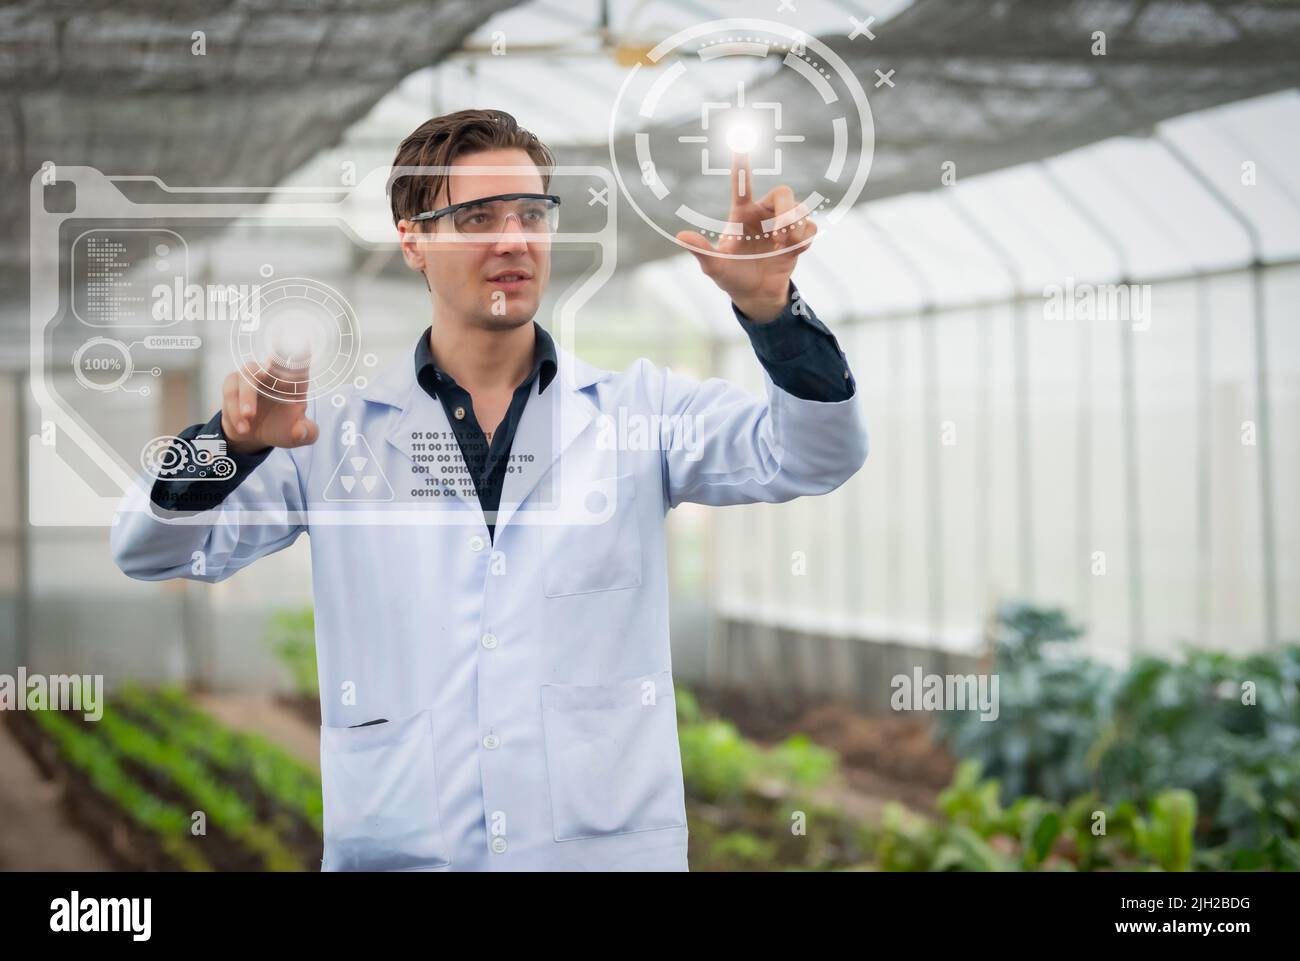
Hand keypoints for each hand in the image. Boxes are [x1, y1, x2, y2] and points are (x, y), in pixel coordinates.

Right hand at [220, 354, 318, 453]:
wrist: (253, 436)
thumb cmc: (280, 428)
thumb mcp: (297, 436)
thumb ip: (305, 434)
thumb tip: (300, 431)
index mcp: (295, 383)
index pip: (301, 364)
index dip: (302, 354)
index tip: (305, 342)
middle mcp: (274, 374)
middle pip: (275, 359)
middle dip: (276, 353)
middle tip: (271, 365)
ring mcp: (253, 376)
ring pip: (248, 377)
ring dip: (246, 398)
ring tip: (249, 418)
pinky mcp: (234, 384)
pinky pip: (231, 392)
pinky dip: (235, 410)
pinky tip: (243, 427)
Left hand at [675, 150, 817, 322]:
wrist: (755, 295)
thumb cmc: (731, 277)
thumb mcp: (714, 267)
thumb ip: (701, 251)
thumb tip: (680, 236)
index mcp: (742, 215)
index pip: (742, 185)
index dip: (742, 164)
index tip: (741, 138)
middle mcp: (764, 214)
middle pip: (784, 192)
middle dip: (786, 212)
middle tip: (779, 235)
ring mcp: (782, 225)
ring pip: (801, 210)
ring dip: (795, 229)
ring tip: (782, 247)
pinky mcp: (798, 238)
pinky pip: (811, 228)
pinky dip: (804, 239)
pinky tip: (792, 252)